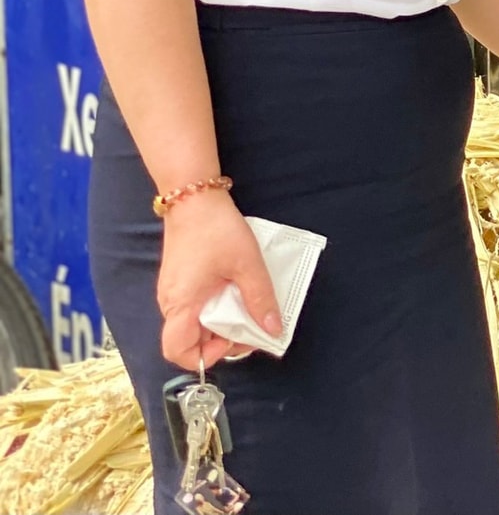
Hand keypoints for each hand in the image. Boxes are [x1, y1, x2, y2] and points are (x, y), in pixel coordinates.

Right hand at [156, 190, 279, 371]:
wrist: (194, 197)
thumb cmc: (217, 230)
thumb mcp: (247, 265)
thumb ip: (260, 299)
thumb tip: (273, 330)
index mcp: (181, 304)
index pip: (177, 352)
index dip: (205, 356)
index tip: (233, 340)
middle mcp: (170, 302)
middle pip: (189, 340)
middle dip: (221, 341)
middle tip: (251, 326)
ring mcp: (172, 291)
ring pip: (193, 324)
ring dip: (220, 324)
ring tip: (247, 309)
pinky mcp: (179, 281)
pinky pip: (194, 307)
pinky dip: (214, 309)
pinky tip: (235, 293)